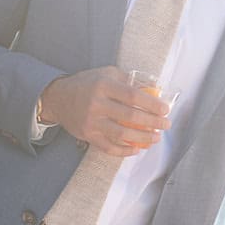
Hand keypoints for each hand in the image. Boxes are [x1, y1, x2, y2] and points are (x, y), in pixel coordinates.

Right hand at [39, 67, 170, 156]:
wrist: (58, 98)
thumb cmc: (87, 83)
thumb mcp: (107, 73)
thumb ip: (128, 79)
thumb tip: (153, 87)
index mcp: (103, 85)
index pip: (132, 96)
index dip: (151, 104)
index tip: (165, 109)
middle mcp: (96, 104)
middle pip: (129, 116)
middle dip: (152, 122)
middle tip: (165, 125)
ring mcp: (91, 122)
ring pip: (121, 134)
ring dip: (142, 138)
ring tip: (156, 138)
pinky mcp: (88, 135)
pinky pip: (108, 147)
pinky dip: (124, 150)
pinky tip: (137, 149)